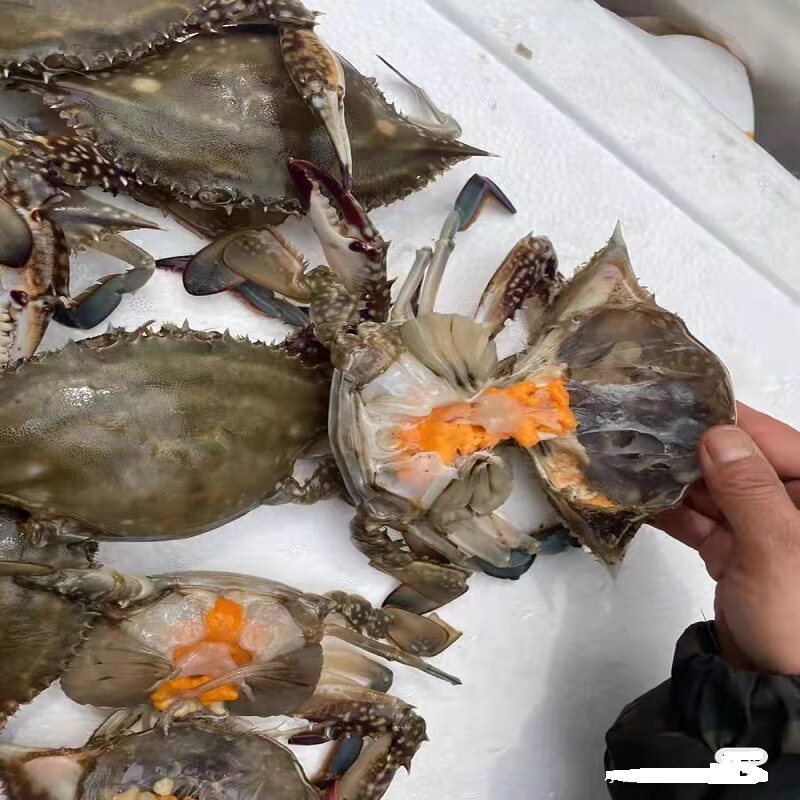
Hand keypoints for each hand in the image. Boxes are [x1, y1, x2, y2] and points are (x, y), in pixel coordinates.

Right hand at [654, 404, 799, 673]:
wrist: (781, 693)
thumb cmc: (797, 619)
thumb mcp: (779, 549)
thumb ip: (748, 488)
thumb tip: (717, 433)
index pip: (773, 442)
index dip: (726, 421)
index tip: (675, 401)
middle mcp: (794, 505)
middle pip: (739, 463)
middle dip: (691, 449)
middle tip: (639, 429)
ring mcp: (764, 530)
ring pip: (715, 490)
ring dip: (675, 480)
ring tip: (629, 458)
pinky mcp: (736, 553)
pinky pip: (702, 522)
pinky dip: (672, 513)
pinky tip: (637, 498)